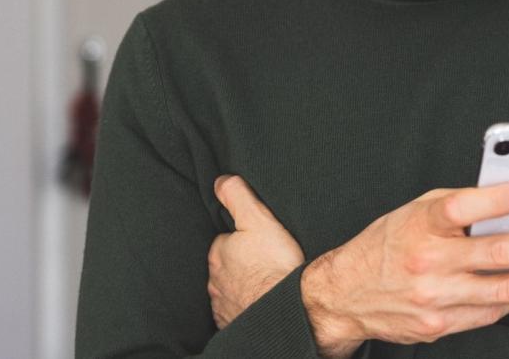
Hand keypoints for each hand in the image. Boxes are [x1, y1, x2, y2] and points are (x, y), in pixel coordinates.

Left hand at [207, 176, 303, 328]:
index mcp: (218, 254)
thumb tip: (219, 181)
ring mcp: (223, 307)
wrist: (293, 309)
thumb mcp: (258, 218)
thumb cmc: (276, 264)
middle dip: (239, 265)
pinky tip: (262, 305)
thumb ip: (236, 195)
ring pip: (230, 291)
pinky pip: (236, 315)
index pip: (223, 242)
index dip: (240, 240)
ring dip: (243, 288)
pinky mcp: (234, 326)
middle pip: (226, 268)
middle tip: (264, 263)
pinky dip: (246, 309)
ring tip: (265, 284)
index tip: (256, 243)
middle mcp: (215, 282)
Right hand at [301, 183, 508, 353]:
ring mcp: (434, 297)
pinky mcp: (438, 325)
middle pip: (498, 252)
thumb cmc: (385, 247)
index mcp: (419, 225)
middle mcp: (426, 261)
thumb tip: (507, 200)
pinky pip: (489, 313)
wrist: (345, 295)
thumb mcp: (411, 212)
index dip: (500, 199)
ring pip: (504, 290)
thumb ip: (455, 205)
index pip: (463, 207)